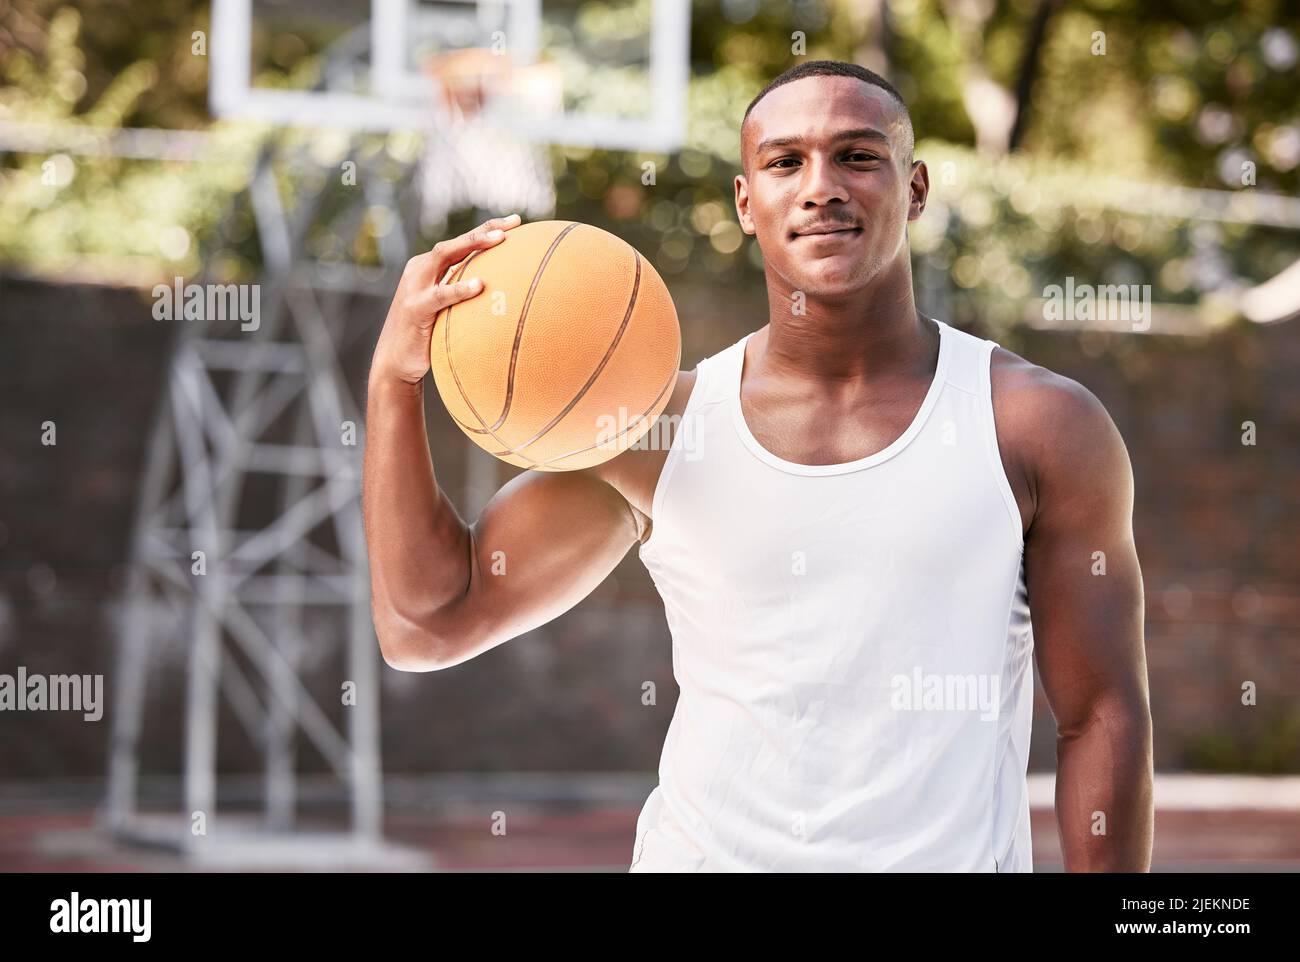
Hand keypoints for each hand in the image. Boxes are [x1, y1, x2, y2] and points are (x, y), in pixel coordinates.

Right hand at [370, 213, 521, 388]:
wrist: (395, 362)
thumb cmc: (427, 336)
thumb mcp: (445, 309)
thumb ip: (462, 295)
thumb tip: (501, 293)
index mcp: (427, 268)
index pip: (459, 243)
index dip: (486, 229)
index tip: (516, 221)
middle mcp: (419, 271)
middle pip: (453, 243)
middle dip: (483, 230)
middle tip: (513, 224)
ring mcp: (414, 288)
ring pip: (444, 257)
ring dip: (473, 245)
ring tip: (499, 240)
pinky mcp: (415, 309)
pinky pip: (440, 295)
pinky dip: (460, 289)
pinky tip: (480, 285)